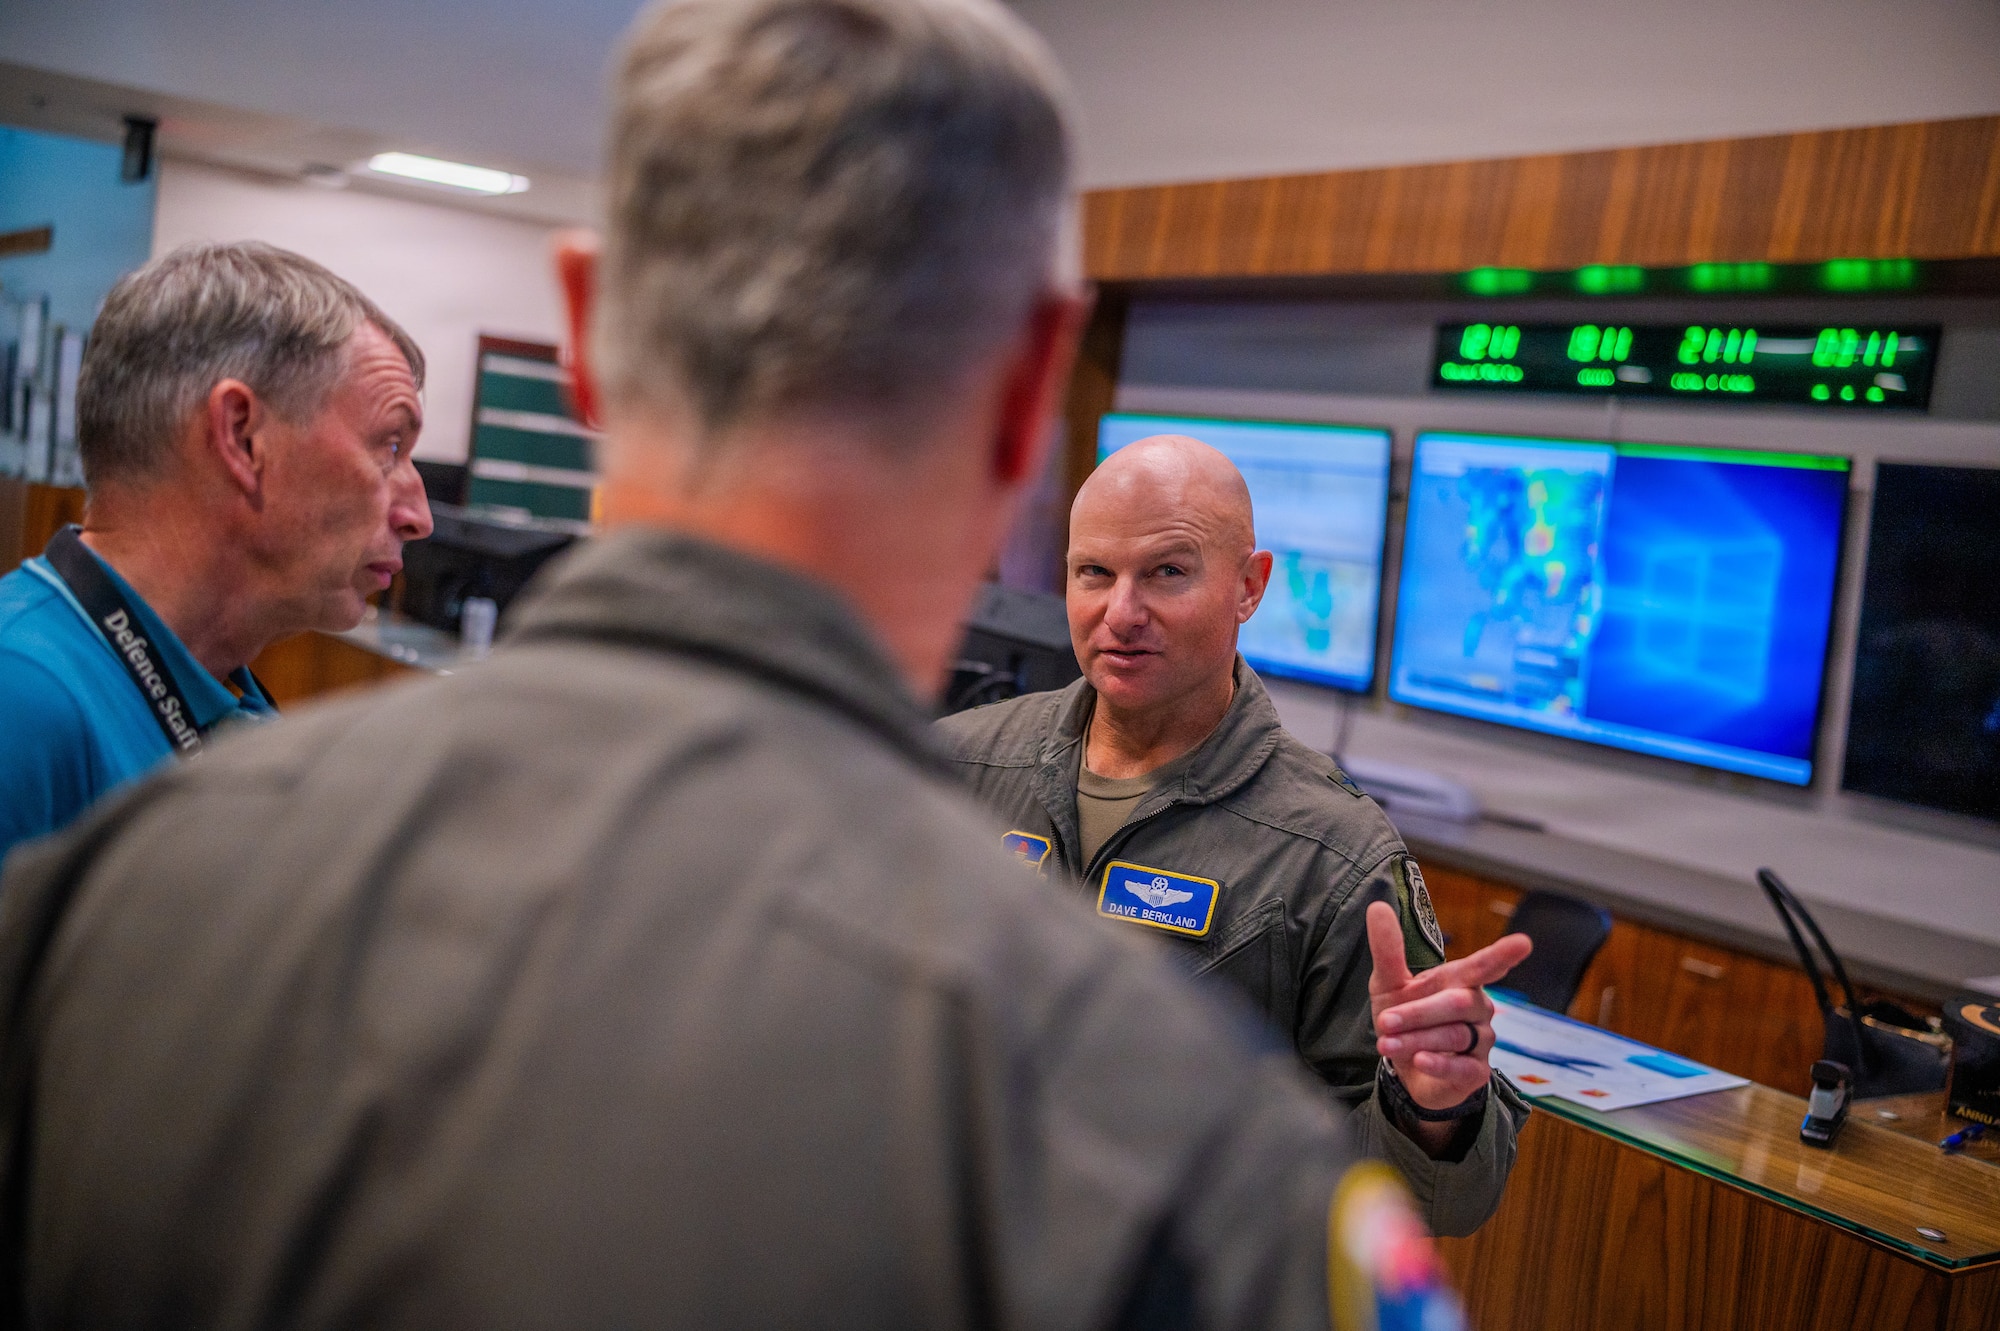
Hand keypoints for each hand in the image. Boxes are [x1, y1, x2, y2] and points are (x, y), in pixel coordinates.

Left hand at [1367, 901, 1530, 1112]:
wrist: (1405, 1069)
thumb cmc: (1404, 1018)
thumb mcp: (1389, 984)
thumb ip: (1387, 950)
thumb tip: (1378, 906)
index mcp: (1460, 981)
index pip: (1483, 966)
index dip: (1502, 955)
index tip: (1523, 943)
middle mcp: (1478, 1008)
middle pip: (1457, 1003)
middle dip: (1418, 1013)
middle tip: (1385, 1021)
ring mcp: (1481, 1041)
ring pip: (1455, 1035)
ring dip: (1416, 1039)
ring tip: (1386, 1043)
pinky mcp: (1476, 1073)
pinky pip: (1461, 1067)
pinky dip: (1439, 1063)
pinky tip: (1420, 1061)